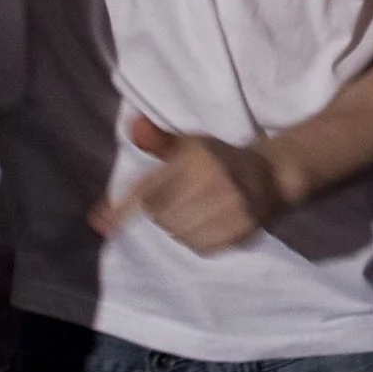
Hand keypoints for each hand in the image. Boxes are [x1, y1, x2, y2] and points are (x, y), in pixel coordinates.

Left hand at [90, 114, 292, 253]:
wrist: (272, 175)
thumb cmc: (220, 159)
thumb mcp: (190, 144)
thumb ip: (159, 140)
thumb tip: (134, 125)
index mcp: (198, 157)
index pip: (150, 188)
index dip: (123, 208)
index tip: (100, 222)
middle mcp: (215, 181)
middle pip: (161, 215)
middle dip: (160, 212)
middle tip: (175, 201)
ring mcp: (232, 207)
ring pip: (179, 233)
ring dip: (177, 228)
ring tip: (191, 212)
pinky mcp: (243, 229)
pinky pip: (201, 247)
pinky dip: (196, 240)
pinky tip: (204, 226)